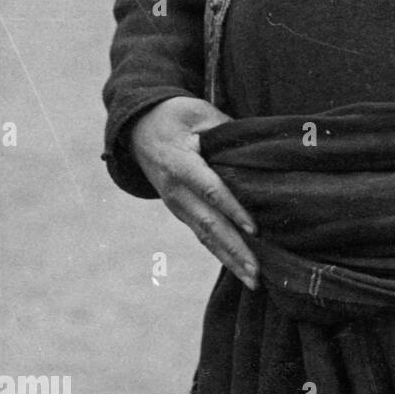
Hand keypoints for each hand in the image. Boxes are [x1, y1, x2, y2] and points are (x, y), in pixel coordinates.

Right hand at [129, 96, 259, 290]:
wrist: (137, 128)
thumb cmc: (174, 115)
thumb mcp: (198, 112)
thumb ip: (225, 128)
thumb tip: (256, 144)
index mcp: (181, 164)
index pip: (210, 190)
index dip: (232, 210)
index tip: (254, 229)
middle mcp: (176, 191)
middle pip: (208, 224)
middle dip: (234, 249)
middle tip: (257, 271)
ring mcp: (175, 204)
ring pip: (205, 236)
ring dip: (229, 259)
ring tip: (252, 280)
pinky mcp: (180, 210)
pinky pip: (201, 234)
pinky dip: (220, 251)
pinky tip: (238, 266)